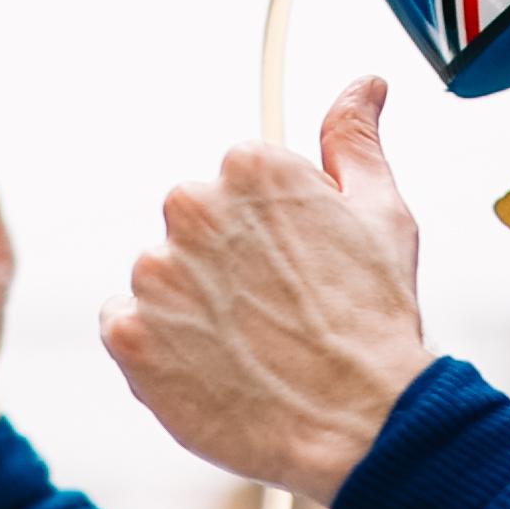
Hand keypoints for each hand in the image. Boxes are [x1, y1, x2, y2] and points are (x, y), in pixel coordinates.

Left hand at [100, 77, 432, 503]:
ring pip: (160, 277)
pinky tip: (211, 366)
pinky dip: (159, 347)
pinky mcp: (129, 334)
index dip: (269, 232)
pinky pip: (127, 326)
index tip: (294, 267)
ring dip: (191, 305)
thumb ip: (354, 140)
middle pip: (192, 227)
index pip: (234, 184)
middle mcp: (192, 207)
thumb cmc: (376, 320)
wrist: (362, 422)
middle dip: (224, 262)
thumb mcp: (382, 214)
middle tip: (274, 311)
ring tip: (247, 345)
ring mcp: (156, 274)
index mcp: (249, 168)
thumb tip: (361, 86)